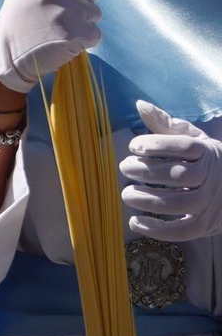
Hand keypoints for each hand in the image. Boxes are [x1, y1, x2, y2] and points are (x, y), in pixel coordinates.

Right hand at [0, 0, 101, 92]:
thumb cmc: (19, 13)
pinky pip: (95, 32)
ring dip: (81, 20)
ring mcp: (72, 10)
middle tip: (57, 9)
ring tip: (57, 26)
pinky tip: (63, 39)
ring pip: (95, 11)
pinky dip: (82, 38)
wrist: (8, 50)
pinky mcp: (81, 33)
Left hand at [123, 101, 221, 242]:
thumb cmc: (206, 161)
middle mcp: (212, 177)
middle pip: (179, 175)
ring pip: (181, 203)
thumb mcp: (194, 140)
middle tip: (124, 168)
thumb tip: (139, 105)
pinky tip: (135, 222)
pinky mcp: (206, 225)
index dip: (157, 145)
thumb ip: (166, 125)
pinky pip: (184, 231)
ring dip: (149, 201)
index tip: (133, 146)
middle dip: (147, 172)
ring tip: (126, 194)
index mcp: (207, 152)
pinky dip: (158, 230)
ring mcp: (211, 203)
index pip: (184, 146)